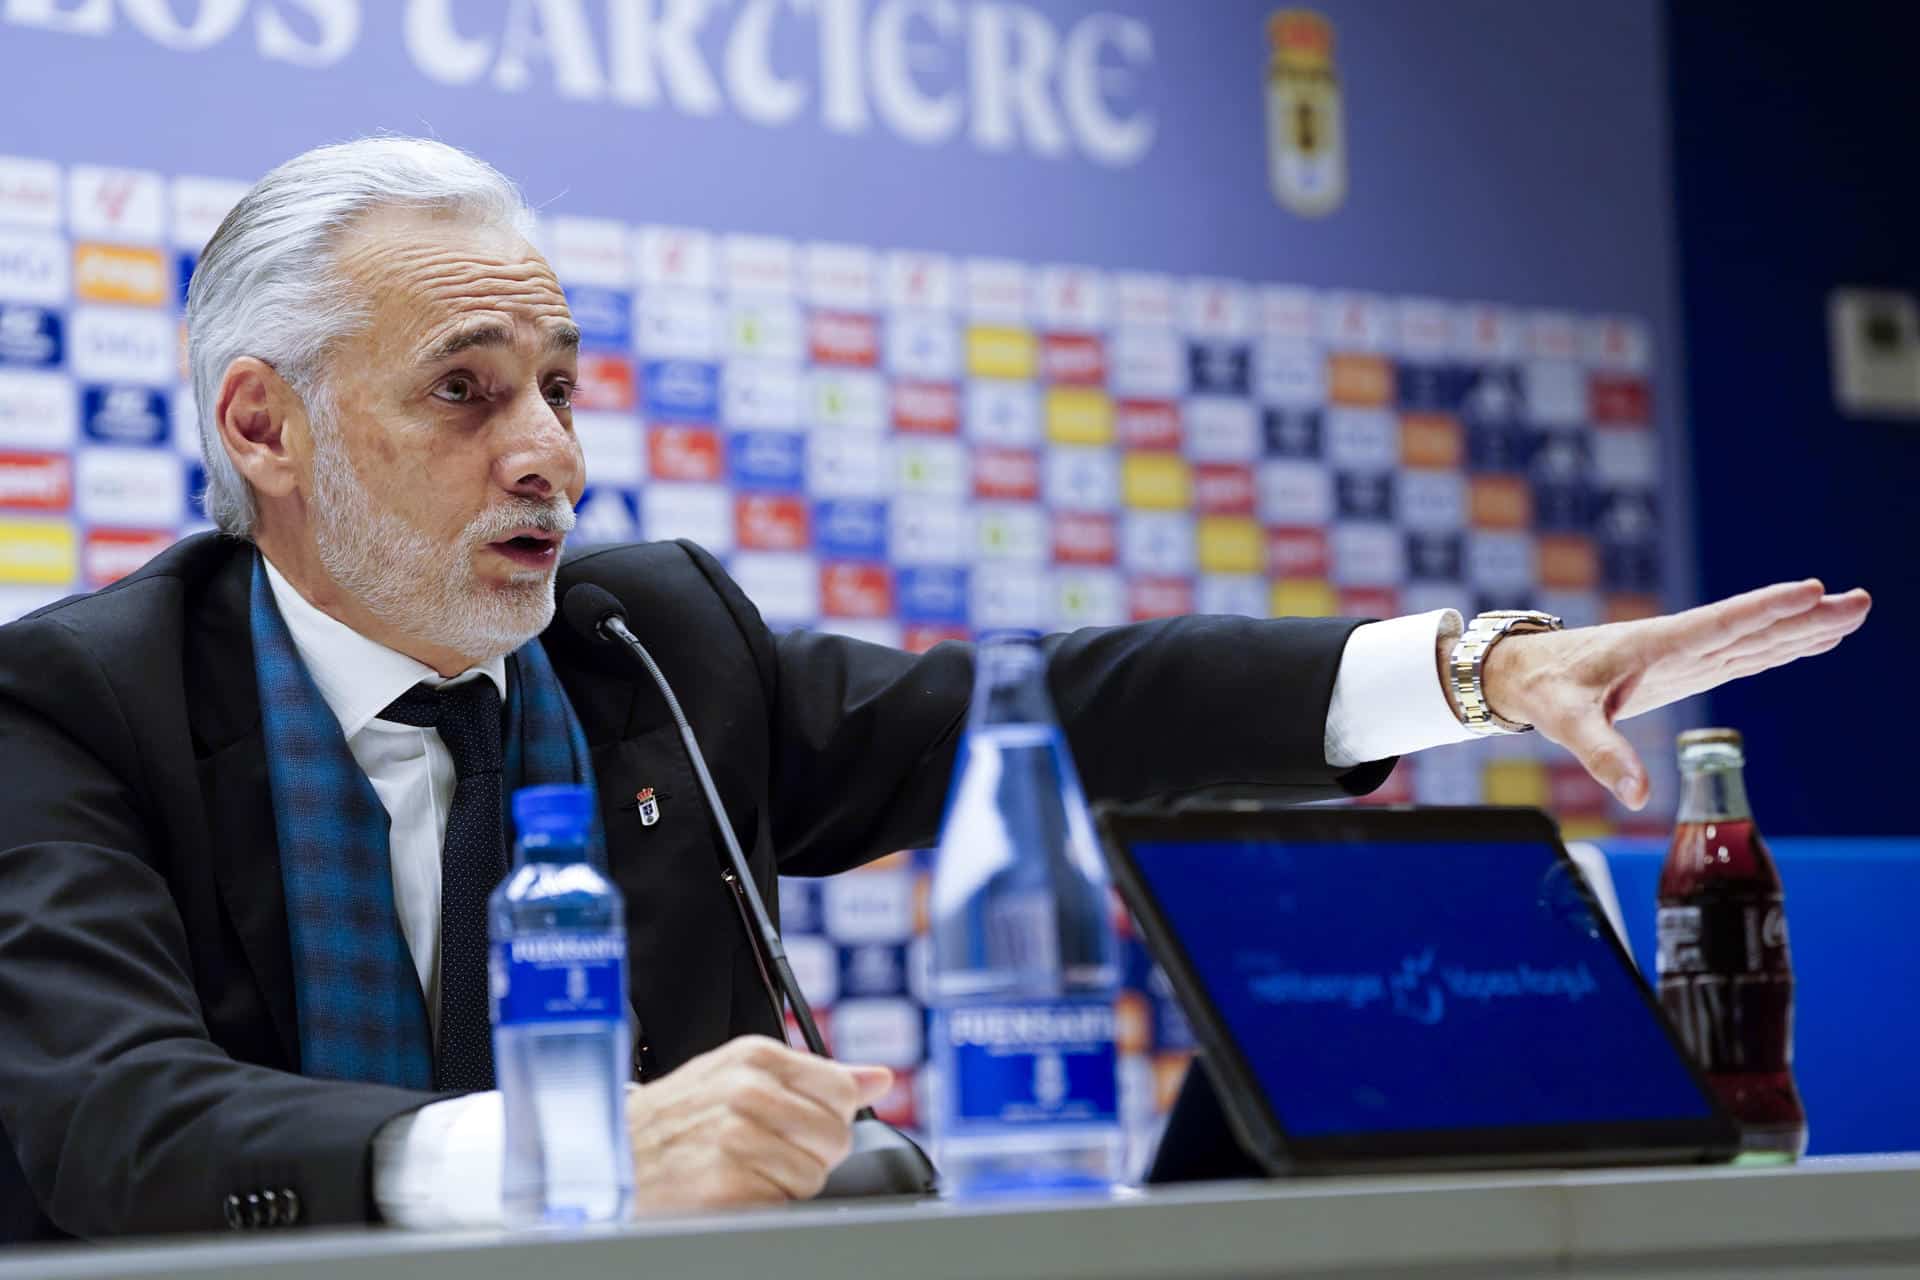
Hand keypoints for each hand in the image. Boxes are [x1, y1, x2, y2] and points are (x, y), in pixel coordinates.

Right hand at [624, 1034, 891, 1212]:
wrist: (612, 1156)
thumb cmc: (677, 1117)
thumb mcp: (739, 1074)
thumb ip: (815, 1076)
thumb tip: (880, 1078)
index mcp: (756, 1057)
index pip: (842, 1092)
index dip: (828, 1117)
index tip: (799, 1124)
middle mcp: (748, 1092)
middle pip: (835, 1138)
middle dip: (809, 1154)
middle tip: (764, 1151)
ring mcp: (736, 1139)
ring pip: (813, 1178)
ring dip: (784, 1185)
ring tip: (742, 1169)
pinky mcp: (726, 1186)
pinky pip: (783, 1206)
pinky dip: (763, 1207)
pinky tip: (730, 1188)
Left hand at [1479, 580, 1870, 808]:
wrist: (1525, 673)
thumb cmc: (1545, 690)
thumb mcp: (1566, 722)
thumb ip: (1603, 755)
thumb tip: (1636, 796)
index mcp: (1655, 648)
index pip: (1720, 626)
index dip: (1765, 611)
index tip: (1812, 591)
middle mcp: (1678, 647)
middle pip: (1752, 630)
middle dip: (1805, 617)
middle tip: (1860, 602)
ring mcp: (1685, 658)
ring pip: (1754, 640)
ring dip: (1801, 628)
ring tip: (1852, 611)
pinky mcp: (1684, 670)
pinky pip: (1741, 655)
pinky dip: (1777, 646)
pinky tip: (1808, 639)